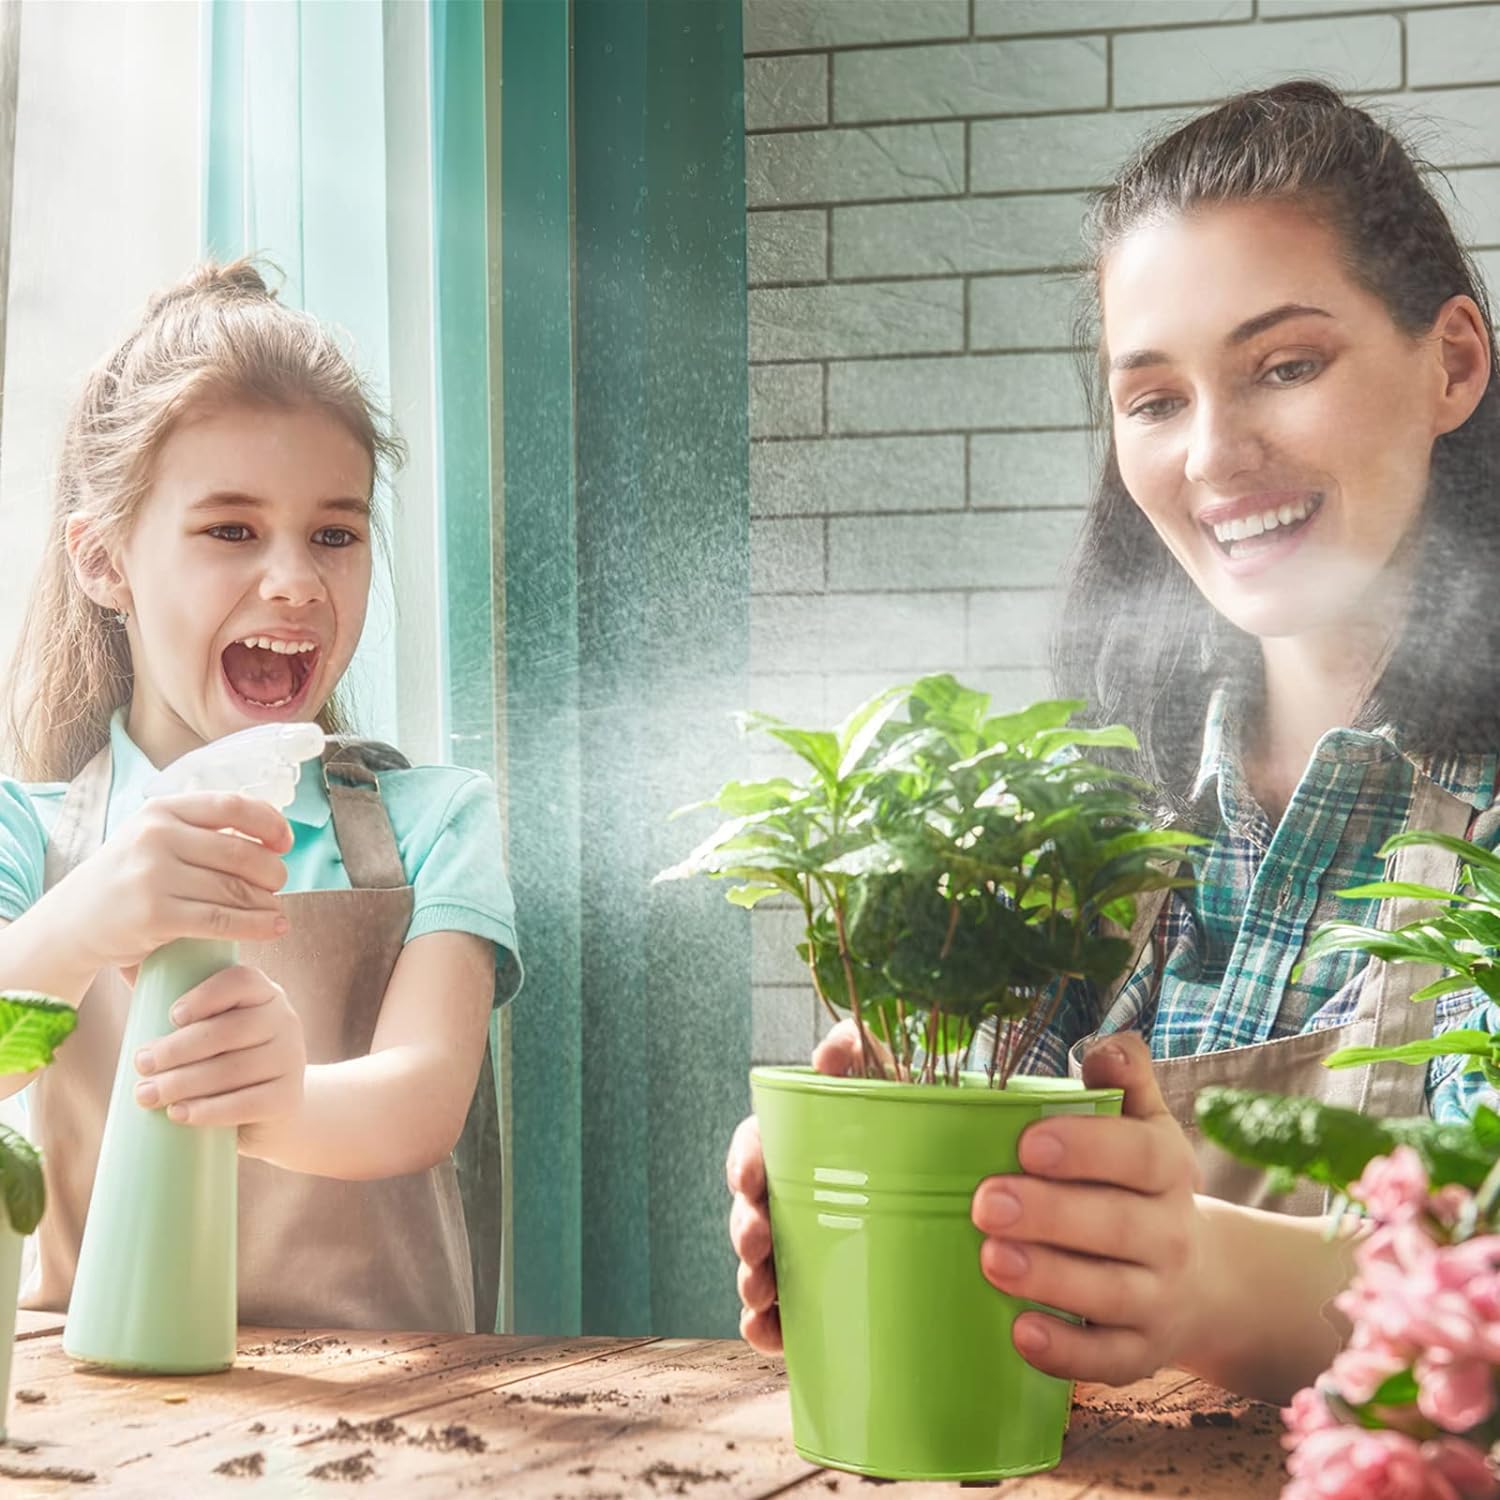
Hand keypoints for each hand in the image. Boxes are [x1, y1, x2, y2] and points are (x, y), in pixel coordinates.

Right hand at [54, 792, 291, 973]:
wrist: (71, 923)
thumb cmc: (127, 880)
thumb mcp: (154, 838)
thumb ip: (200, 830)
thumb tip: (270, 835)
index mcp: (162, 810)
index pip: (232, 806)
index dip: (269, 823)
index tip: (284, 842)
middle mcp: (156, 837)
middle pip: (241, 853)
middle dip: (272, 872)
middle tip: (278, 884)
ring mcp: (154, 876)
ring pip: (235, 888)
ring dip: (268, 902)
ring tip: (276, 910)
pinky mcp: (155, 915)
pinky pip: (221, 919)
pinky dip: (257, 925)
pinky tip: (274, 928)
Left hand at [132, 964, 305, 1133]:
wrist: (268, 1110)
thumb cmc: (220, 1059)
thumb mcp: (211, 1028)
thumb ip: (180, 1007)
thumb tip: (122, 969)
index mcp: (263, 993)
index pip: (241, 982)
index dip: (206, 996)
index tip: (171, 1016)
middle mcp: (284, 1020)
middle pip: (230, 1030)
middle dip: (178, 1048)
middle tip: (141, 1064)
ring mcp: (291, 1059)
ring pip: (235, 1069)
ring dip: (184, 1083)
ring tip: (145, 1094)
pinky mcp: (289, 1098)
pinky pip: (249, 1103)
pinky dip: (209, 1111)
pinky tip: (178, 1113)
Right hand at [728, 1019, 891, 1352]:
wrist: (946, 1186)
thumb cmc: (904, 1127)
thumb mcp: (885, 1083)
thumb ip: (858, 1053)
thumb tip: (833, 1048)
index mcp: (794, 1146)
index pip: (754, 1149)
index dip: (745, 1163)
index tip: (750, 1181)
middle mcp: (787, 1197)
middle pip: (751, 1212)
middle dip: (744, 1229)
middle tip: (758, 1242)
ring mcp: (797, 1247)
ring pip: (757, 1265)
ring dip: (750, 1279)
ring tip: (762, 1293)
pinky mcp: (812, 1292)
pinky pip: (777, 1315)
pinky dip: (766, 1327)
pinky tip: (769, 1335)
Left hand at [970, 1032, 1204, 1385]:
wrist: (1206, 1280)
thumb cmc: (1142, 1185)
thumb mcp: (1145, 1125)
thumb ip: (1125, 1080)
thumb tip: (1106, 1046)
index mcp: (1168, 1168)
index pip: (1140, 1156)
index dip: (1087, 1148)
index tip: (1028, 1143)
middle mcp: (1171, 1235)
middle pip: (1117, 1226)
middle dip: (1050, 1214)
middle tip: (987, 1202)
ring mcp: (1159, 1299)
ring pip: (1109, 1294)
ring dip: (1049, 1278)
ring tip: (990, 1260)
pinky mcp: (1141, 1353)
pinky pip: (1108, 1361)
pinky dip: (1067, 1354)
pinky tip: (1020, 1332)